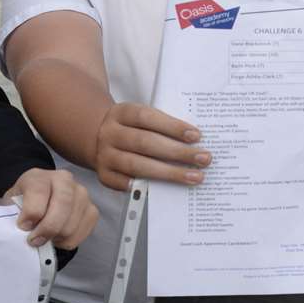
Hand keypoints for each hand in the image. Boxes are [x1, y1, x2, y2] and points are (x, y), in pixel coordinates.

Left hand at [8, 168, 97, 250]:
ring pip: (71, 224)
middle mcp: (64, 180)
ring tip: (46, 237)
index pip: (39, 192)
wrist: (39, 202)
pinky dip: (67, 241)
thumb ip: (14, 214)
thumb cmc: (23, 204)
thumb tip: (23, 230)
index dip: (31, 213)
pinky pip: (81, 233)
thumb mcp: (11, 204)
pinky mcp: (92, 210)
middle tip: (34, 241)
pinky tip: (57, 237)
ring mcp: (81, 194)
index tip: (23, 227)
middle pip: (62, 206)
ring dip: (56, 237)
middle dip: (47, 229)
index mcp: (40, 176)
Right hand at [92, 102, 206, 191]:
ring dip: (170, 173)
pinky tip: (167, 190)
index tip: (196, 136)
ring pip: (138, 165)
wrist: (100, 138)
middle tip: (204, 158)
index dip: (172, 126)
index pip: (147, 117)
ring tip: (195, 176)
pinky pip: (127, 184)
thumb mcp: (141, 118)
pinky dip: (147, 187)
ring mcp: (105, 156)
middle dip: (178, 152)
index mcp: (122, 113)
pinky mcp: (104, 175)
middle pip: (145, 143)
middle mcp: (110, 134)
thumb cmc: (132, 128)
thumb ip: (161, 125)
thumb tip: (195, 141)